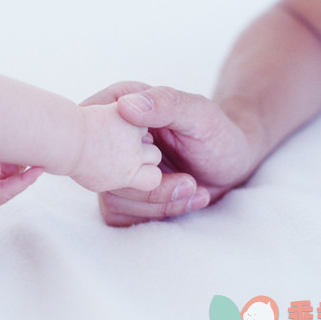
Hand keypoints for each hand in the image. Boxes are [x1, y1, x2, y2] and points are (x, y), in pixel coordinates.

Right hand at [82, 82, 259, 225]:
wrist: (229, 162)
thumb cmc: (217, 133)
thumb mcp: (200, 114)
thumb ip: (166, 104)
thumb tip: (125, 106)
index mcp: (120, 106)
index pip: (92, 129)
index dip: (120, 152)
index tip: (160, 158)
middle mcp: (110, 139)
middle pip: (103, 173)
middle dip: (150, 187)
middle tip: (189, 183)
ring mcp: (113, 170)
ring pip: (113, 199)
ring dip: (159, 203)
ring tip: (193, 190)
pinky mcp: (121, 195)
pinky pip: (121, 215)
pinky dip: (157, 214)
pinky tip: (184, 199)